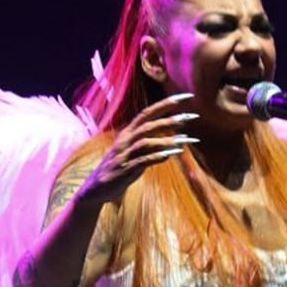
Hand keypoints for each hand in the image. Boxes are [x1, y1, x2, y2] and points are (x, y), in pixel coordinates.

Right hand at [76, 92, 200, 204]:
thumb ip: (151, 147)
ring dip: (167, 140)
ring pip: (146, 141)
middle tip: (191, 117)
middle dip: (170, 119)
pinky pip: (142, 160)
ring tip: (186, 140)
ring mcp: (124, 154)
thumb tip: (173, 144)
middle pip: (148, 124)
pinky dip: (157, 156)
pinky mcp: (124, 169)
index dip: (166, 103)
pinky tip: (172, 154)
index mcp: (128, 133)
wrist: (95, 189)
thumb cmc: (118, 169)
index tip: (186, 96)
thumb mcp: (134, 154)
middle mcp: (125, 140)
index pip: (148, 113)